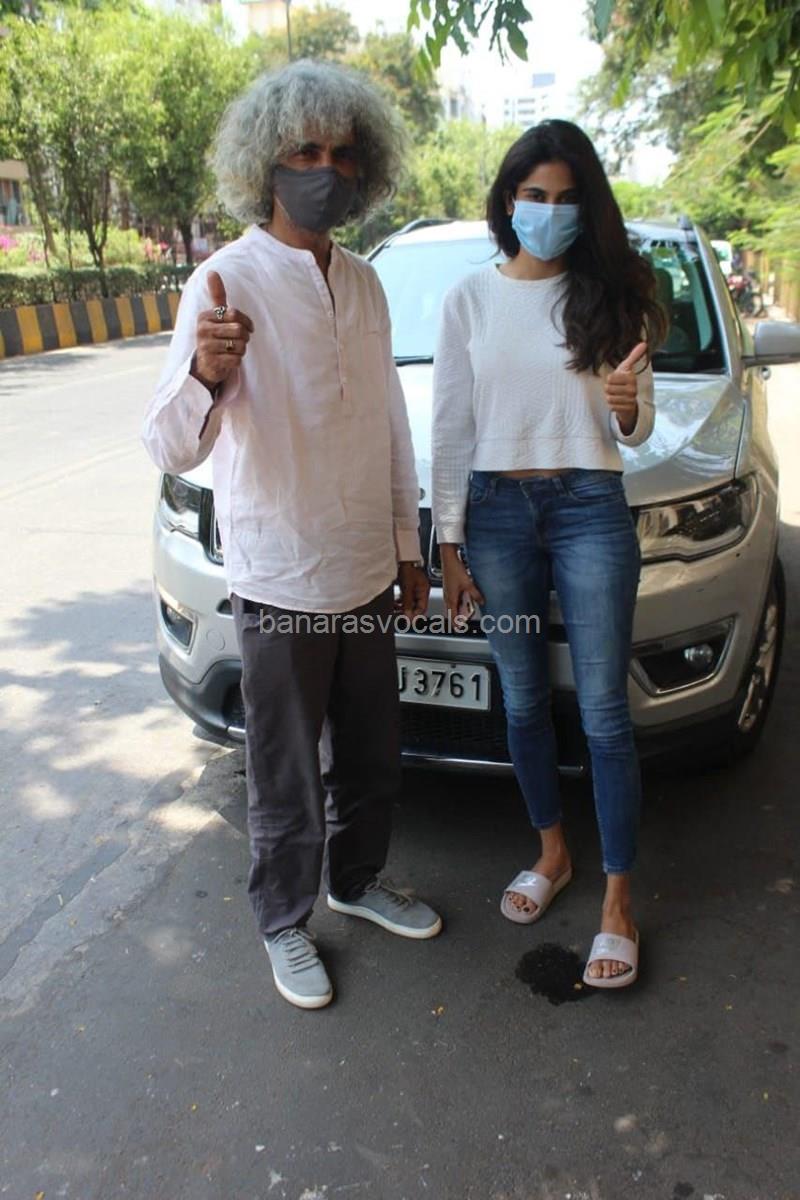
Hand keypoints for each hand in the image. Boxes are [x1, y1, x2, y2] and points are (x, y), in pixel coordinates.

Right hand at [192, 269, 253, 390]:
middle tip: (240, 340)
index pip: (234, 314)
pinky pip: (237, 360)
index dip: (247, 322)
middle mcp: (202, 330)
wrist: (206, 364)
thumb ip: (217, 295)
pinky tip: (228, 359)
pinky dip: (237, 360)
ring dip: (241, 349)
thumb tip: (212, 271)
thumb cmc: (216, 336)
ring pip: (239, 346)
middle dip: (245, 337)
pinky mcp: (211, 362)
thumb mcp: (216, 315)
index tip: (249, 327)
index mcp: (205, 317)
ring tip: (232, 350)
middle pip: (239, 330)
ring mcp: (205, 347)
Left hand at [396, 563, 429, 619]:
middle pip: (415, 606)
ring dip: (403, 607)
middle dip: (407, 611)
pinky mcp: (407, 585)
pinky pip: (405, 597)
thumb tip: (407, 616)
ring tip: (396, 609)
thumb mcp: (407, 588)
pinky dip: (400, 601)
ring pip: (409, 602)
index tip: (408, 620)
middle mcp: (420, 590)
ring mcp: (414, 588)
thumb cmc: (407, 568)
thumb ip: (407, 603)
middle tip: (400, 616)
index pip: (422, 608)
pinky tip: (394, 603)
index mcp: (424, 591)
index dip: (415, 616)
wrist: (402, 557)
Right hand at [441, 547, 483, 630]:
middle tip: (464, 621)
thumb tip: (481, 601)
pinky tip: (465, 598)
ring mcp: (448, 591)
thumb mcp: (468, 583)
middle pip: (453, 611)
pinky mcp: (449, 587)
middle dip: (458, 617)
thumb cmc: (454, 569)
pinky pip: (454, 598)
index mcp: (450, 598)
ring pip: (454, 604)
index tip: (459, 629)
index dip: (456, 623)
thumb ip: (475, 594)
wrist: (448, 558)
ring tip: (467, 611)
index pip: (452, 615)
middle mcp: (447, 596)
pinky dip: (460, 601)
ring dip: (460, 608)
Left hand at [605, 341, 647, 435]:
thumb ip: (634, 355)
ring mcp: (630, 400)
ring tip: (616, 395)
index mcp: (631, 378)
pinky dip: (612, 405)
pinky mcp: (626, 409)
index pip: (610, 378)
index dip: (610, 379)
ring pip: (609, 397)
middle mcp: (632, 389)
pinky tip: (618, 402)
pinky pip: (611, 406)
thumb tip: (644, 343)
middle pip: (608, 388)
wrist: (630, 401)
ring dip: (610, 397)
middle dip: (609, 389)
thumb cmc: (625, 382)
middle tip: (616, 389)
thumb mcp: (627, 367)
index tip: (616, 380)